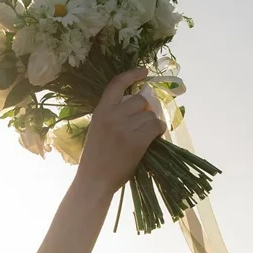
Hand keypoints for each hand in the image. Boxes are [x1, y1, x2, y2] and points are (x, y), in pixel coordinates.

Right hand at [76, 66, 166, 198]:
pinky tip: (153, 137)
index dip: (132, 74)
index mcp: (100, 112)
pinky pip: (156, 126)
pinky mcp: (137, 142)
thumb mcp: (97, 129)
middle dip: (145, 110)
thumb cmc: (96, 158)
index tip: (144, 71)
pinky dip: (158, 130)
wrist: (94, 180)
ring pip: (150, 115)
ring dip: (151, 123)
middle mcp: (112, 116)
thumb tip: (139, 103)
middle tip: (142, 123)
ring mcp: (125, 129)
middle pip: (139, 100)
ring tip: (144, 135)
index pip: (117, 84)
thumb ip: (112, 115)